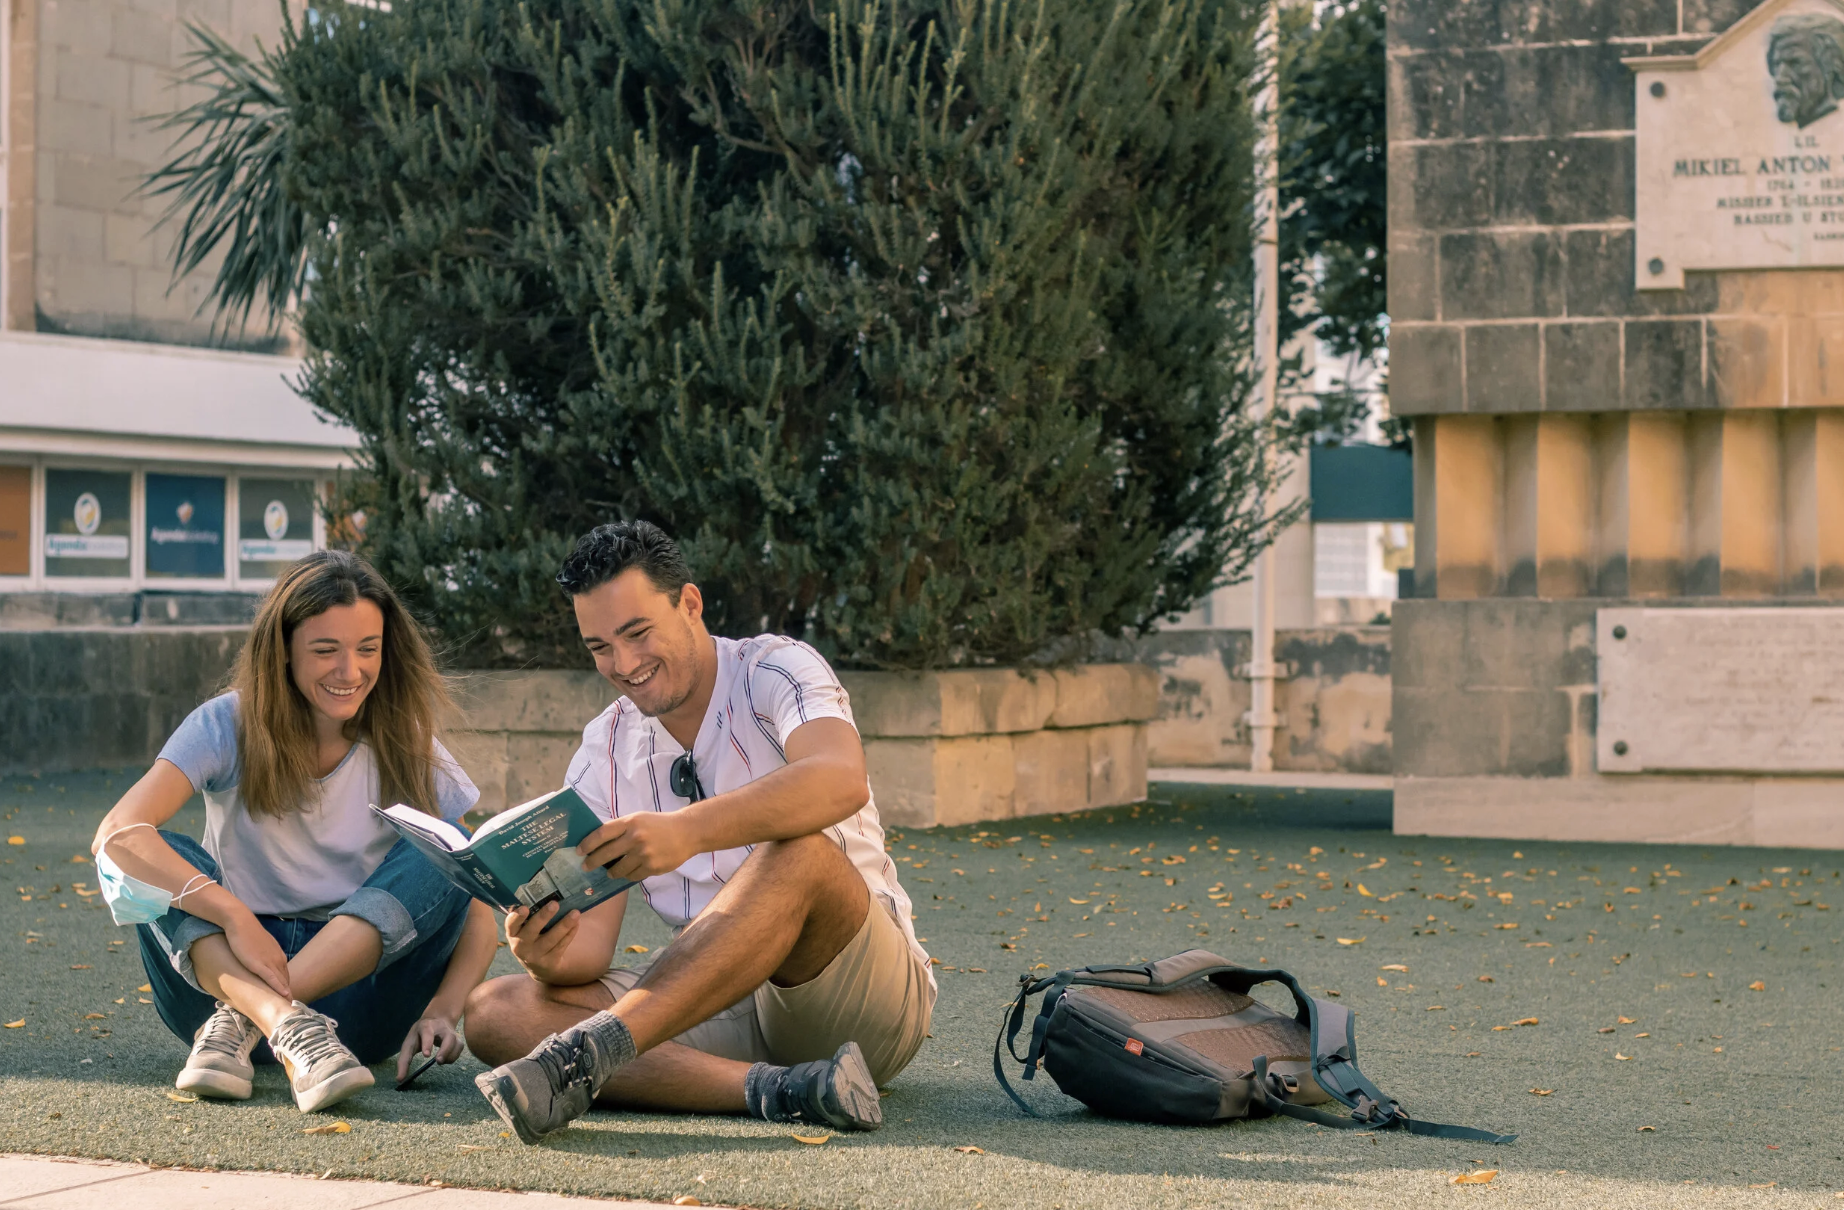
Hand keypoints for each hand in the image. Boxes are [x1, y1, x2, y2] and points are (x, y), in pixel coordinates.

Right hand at [224, 914, 290, 999]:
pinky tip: (284, 996)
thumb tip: (258, 961)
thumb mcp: (259, 946)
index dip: (285, 988)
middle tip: (289, 1008)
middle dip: (287, 994)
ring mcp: (270, 962)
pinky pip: (272, 979)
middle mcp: (278, 959)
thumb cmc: (247, 933)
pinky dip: (279, 988)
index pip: (284, 976)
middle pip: (285, 980)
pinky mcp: (260, 964)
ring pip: (281, 981)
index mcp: (278, 956)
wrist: (240, 922)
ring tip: (288, 1007)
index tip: (286, 999)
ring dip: (285, 994)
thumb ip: (262, 955)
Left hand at [396, 1013, 461, 1080]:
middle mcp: (441, 1028)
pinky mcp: (457, 1038)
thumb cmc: (419, 1036)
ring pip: (457, 1043)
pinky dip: (454, 1056)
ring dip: (450, 1056)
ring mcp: (451, 1032)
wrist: (435, 1020)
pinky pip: (460, 1048)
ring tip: (440, 1062)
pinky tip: (446, 1060)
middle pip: (448, 1037)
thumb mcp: (409, 1044)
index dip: (427, 1043)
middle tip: (438, 1061)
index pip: (427, 1032)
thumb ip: (404, 1061)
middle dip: (445, 1050)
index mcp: (426, 1026)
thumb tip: (400, 1080)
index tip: (426, 1055)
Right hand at [504, 901, 580, 982]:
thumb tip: (549, 894)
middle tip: (554, 904)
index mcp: (513, 933)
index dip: (516, 917)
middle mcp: (521, 946)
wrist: (538, 967)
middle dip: (543, 917)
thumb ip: (530, 916)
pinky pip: (562, 945)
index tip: (524, 907)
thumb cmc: (532, 939)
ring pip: (551, 939)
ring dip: (564, 925)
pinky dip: (570, 933)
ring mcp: (535, 956)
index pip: (511, 924)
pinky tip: (577, 923)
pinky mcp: (550, 962)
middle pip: (532, 930)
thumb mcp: (524, 930)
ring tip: (575, 913)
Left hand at [577, 813, 698, 881]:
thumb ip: (621, 828)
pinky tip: (627, 873)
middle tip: (586, 867)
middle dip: (592, 862)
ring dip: (611, 872)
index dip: (587, 844)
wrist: (687, 832)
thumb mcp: (639, 819)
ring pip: (618, 869)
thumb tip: (598, 842)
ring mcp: (644, 854)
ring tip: (609, 872)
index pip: (601, 834)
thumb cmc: (659, 824)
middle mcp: (635, 838)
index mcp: (630, 822)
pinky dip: (627, 875)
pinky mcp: (652, 868)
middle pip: (605, 854)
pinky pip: (632, 876)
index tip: (579, 851)